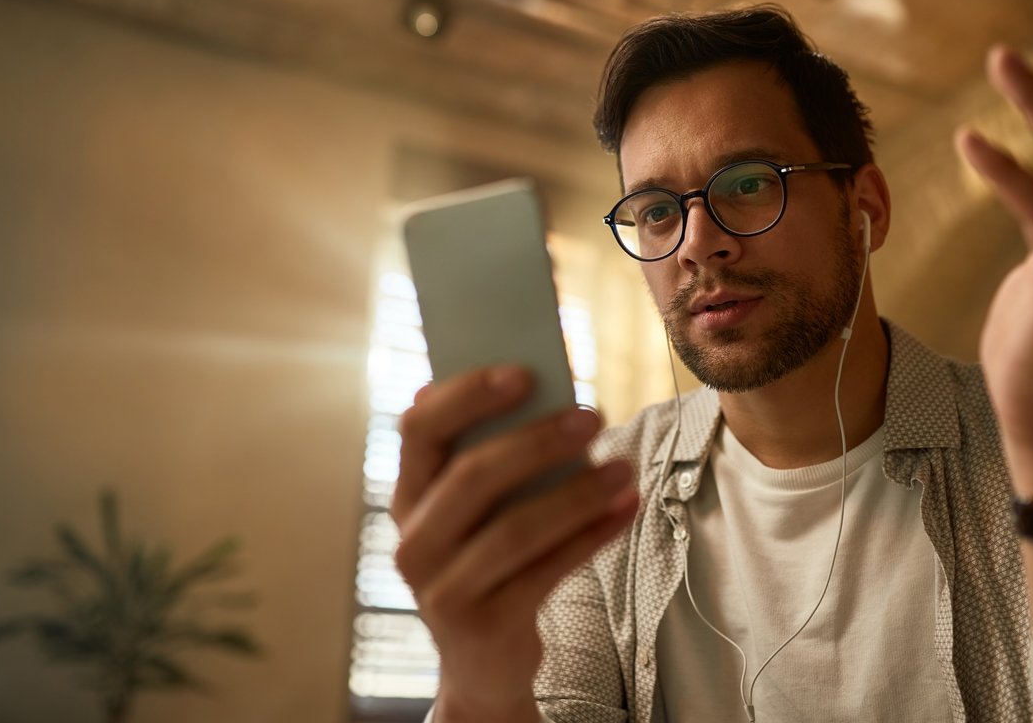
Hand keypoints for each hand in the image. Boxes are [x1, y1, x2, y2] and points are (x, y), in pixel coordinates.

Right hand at [391, 366, 638, 721]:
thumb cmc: (489, 559)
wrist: (483, 661)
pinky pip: (546, 571)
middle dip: (536, 441)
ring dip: (576, 493)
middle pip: (471, 477)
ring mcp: (443, 589)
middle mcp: (413, 542)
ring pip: (514, 529)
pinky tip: (625, 508)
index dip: (467, 395)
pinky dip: (591, 535)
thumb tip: (544, 385)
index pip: (419, 430)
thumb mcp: (478, 511)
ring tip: (623, 467)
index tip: (524, 371)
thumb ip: (493, 455)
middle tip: (593, 415)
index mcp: (408, 496)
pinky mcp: (484, 625)